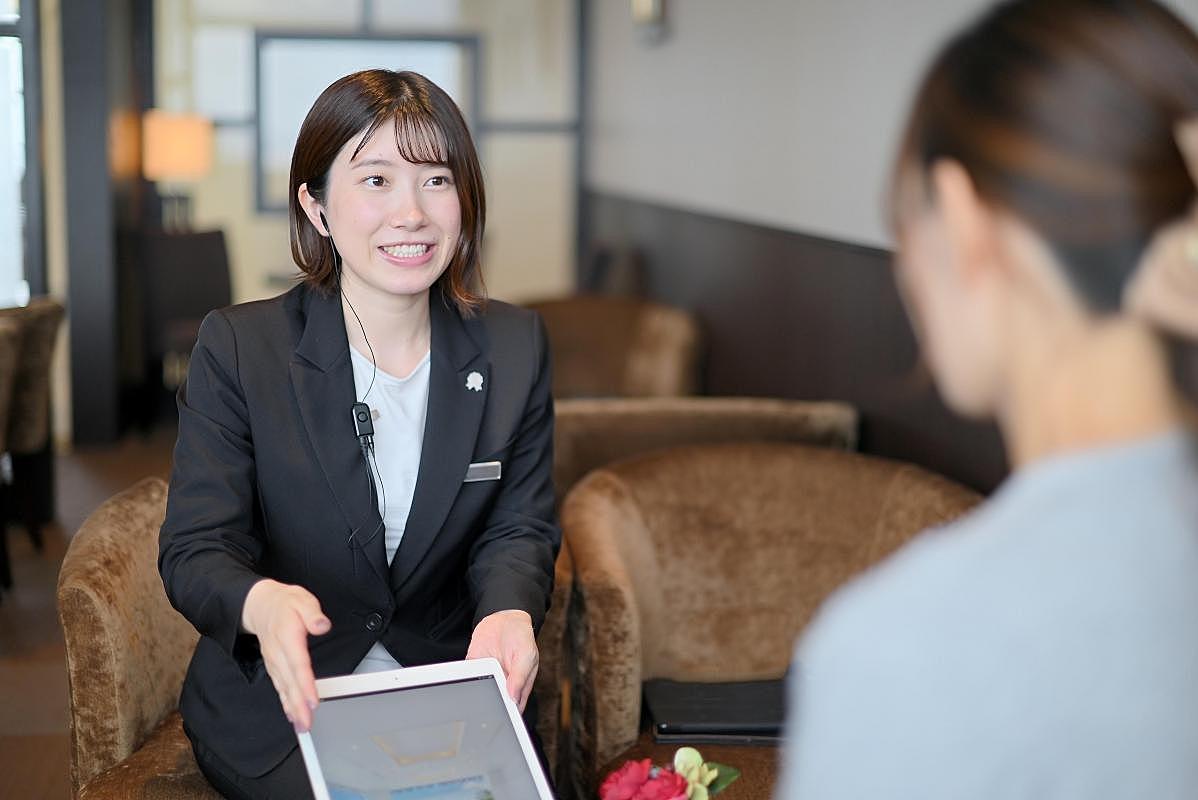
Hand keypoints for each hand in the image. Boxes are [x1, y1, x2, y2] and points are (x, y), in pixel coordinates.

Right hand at [241, 579, 330, 731]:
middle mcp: (278, 653)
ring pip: (283, 688)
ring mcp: (274, 661)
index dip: (305, 684)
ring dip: (292, 708)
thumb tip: (321, 625)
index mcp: (287, 636)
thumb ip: (312, 613)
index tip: (313, 701)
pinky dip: (285, 702)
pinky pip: (279, 687)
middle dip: (298, 705)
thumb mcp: (302, 600)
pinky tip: (292, 714)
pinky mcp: (274, 666)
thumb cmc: (285, 603)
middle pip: (290, 682)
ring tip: (302, 725)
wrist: (260, 605)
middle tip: (307, 724)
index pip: (298, 664)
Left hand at [465, 609, 537, 711]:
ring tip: (474, 695)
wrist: (504, 618)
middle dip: (490, 709)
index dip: (509, 717)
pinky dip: (463, 681)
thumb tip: (513, 697)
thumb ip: (520, 676)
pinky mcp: (475, 668)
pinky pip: (467, 679)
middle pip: (495, 704)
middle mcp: (502, 685)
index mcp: (519, 686)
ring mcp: (488, 677)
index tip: (502, 721)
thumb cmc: (521, 637)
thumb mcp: (526, 655)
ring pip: (479, 694)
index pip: (514, 709)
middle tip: (484, 710)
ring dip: (475, 696)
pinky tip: (462, 682)